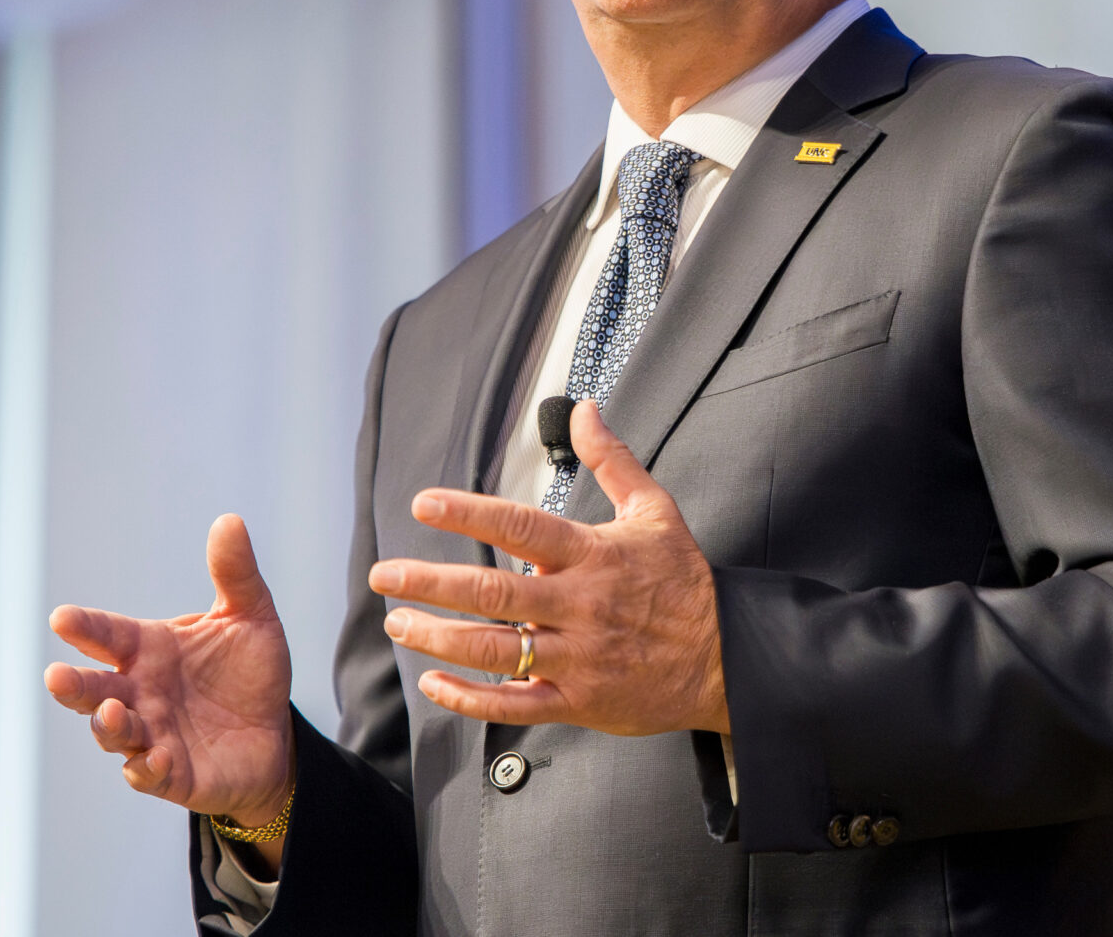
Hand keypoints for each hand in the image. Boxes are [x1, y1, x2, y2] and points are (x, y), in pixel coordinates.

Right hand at [44, 514, 295, 861]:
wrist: (274, 733)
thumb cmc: (248, 672)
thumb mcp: (250, 617)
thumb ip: (235, 575)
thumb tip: (229, 521)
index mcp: (149, 650)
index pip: (107, 634)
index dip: (84, 626)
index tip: (61, 618)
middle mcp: (140, 693)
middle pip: (95, 689)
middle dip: (74, 685)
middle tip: (56, 677)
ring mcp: (151, 736)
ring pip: (114, 734)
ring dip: (109, 726)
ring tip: (114, 713)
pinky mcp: (172, 776)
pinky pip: (149, 776)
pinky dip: (147, 770)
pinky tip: (154, 760)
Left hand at [368, 400, 728, 734]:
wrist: (727, 656)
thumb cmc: (684, 582)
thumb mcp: (656, 511)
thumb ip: (612, 460)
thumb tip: (585, 408)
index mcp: (592, 556)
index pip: (522, 526)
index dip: (470, 512)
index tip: (424, 503)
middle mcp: (580, 605)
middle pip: (494, 593)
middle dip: (431, 583)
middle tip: (385, 574)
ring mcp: (578, 658)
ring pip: (496, 650)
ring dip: (439, 637)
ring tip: (399, 623)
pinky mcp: (580, 702)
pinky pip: (517, 705)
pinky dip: (471, 697)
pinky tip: (436, 682)